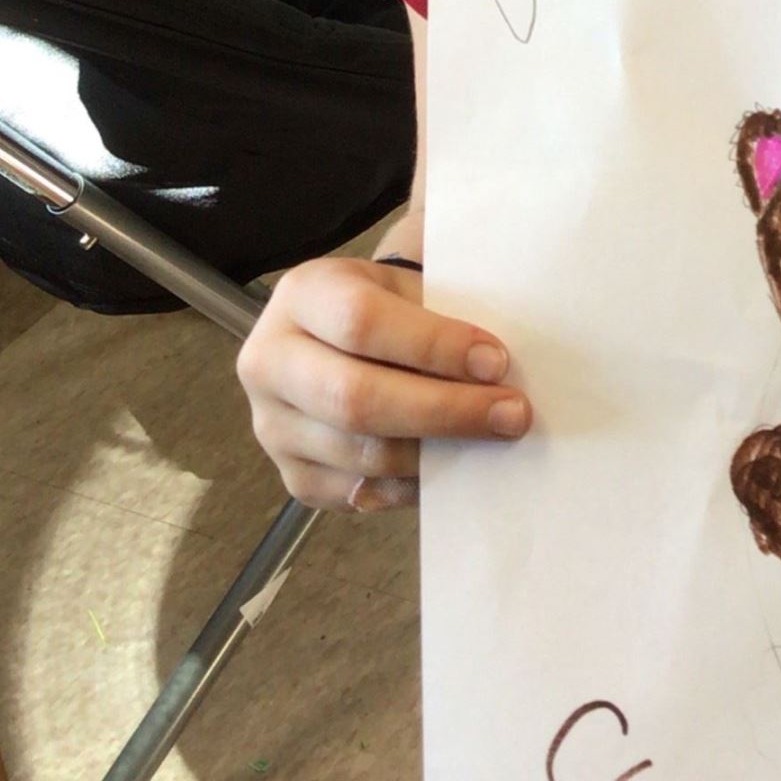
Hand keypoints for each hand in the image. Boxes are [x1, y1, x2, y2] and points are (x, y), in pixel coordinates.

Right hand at [237, 254, 530, 510]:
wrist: (342, 338)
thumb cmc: (391, 308)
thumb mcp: (410, 287)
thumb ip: (445, 316)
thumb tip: (501, 371)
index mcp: (301, 295)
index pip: (360, 322)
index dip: (433, 345)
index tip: (496, 360)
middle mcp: (269, 361)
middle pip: (354, 398)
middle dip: (444, 410)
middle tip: (511, 414)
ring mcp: (272, 426)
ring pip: (360, 454)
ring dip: (439, 453)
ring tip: (493, 438)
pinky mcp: (293, 475)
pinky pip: (360, 493)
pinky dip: (414, 485)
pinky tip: (453, 466)